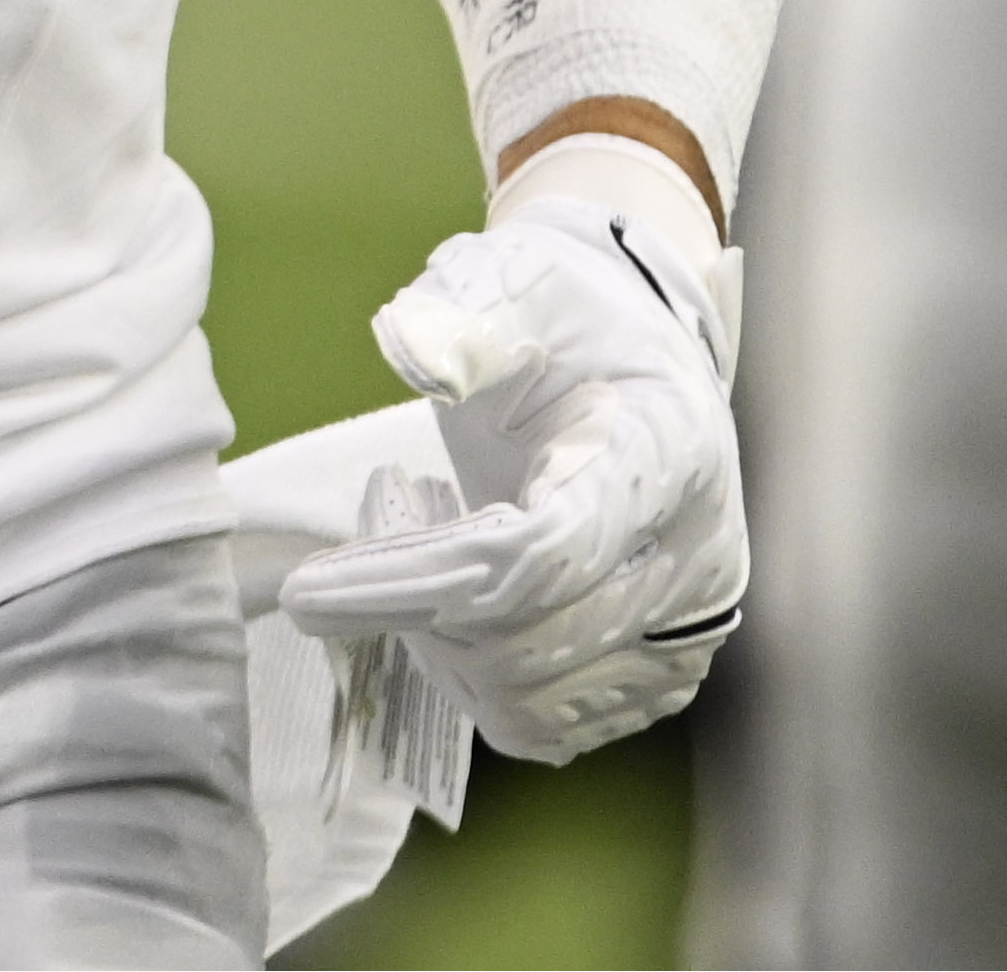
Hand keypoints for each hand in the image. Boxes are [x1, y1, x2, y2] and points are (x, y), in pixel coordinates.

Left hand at [270, 135, 753, 770]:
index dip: (417, 578)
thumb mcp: (513, 281)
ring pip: (529, 700)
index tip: (310, 591)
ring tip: (408, 558)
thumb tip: (412, 343)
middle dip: (412, 604)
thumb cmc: (569, 317)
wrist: (634, 354)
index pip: (542, 550)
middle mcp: (697, 554)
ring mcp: (685, 624)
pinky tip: (449, 607)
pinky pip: (547, 725)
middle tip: (369, 526)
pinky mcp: (659, 671)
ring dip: (436, 648)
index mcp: (666, 450)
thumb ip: (462, 311)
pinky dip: (474, 682)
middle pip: (528, 639)